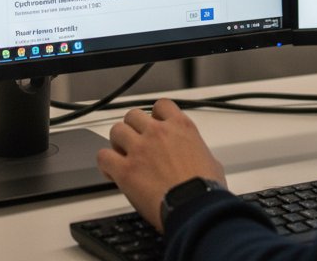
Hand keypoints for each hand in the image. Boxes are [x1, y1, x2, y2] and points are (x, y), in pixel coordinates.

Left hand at [97, 99, 226, 232]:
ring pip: (116, 130)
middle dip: (133, 129)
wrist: (197, 211)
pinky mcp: (126, 170)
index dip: (155, 116)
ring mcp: (140, 149)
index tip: (153, 125)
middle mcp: (157, 133)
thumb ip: (197, 152)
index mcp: (181, 128)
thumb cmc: (207, 192)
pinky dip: (105, 163)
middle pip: (133, 115)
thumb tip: (197, 159)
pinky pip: (104, 157)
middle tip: (136, 144)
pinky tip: (111, 172)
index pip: (161, 106)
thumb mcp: (212, 162)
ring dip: (118, 143)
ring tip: (122, 155)